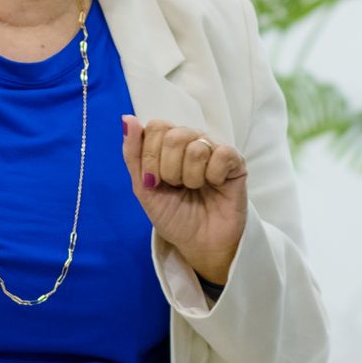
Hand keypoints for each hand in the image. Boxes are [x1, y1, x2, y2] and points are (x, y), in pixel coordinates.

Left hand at [121, 115, 247, 285]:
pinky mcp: (235, 161)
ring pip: (196, 149)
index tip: (154, 181)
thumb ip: (133, 154)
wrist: (198, 243)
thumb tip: (126, 119)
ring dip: (191, 178)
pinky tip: (214, 185)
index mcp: (168, 143)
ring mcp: (213, 148)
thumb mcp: (143, 188)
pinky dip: (213, 177)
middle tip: (177, 187)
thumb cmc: (173, 216)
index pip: (155, 127)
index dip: (150, 157)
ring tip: (195, 189)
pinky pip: (221, 155)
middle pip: (174, 136)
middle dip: (169, 170)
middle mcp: (191, 140)